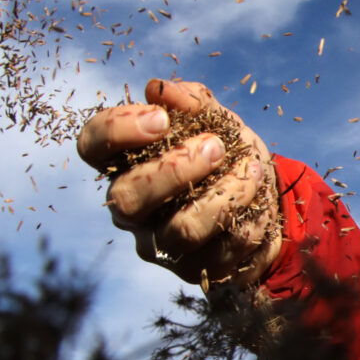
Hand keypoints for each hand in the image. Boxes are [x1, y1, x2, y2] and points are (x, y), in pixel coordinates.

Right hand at [77, 79, 280, 286]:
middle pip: (128, 199)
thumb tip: (159, 89)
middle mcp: (133, 209)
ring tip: (251, 169)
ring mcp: (163, 245)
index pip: (92, 146)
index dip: (117, 130)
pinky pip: (224, 249)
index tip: (161, 118)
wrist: (267, 195)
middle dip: (176, 169)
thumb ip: (191, 101)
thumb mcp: (217, 118)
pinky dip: (251, 216)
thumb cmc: (227, 152)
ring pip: (182, 230)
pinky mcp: (198, 270)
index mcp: (126, 163)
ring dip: (225, 194)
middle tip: (215, 146)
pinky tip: (260, 197)